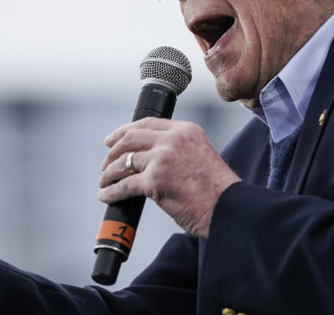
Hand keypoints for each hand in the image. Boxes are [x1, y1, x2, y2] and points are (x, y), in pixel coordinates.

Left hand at [98, 118, 239, 236]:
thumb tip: (149, 158)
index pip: (147, 123)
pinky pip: (124, 185)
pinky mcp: (155, 181)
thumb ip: (177, 150)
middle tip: (106, 163)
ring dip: (109, 173)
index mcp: (185, 130)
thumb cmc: (217, 190)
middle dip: (113, 151)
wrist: (230, 209)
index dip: (124, 130)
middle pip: (130, 138)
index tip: (112, 139)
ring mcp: (162, 159)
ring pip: (124, 162)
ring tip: (104, 182)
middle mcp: (172, 140)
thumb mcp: (200, 156)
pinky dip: (111, 191)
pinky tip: (106, 195)